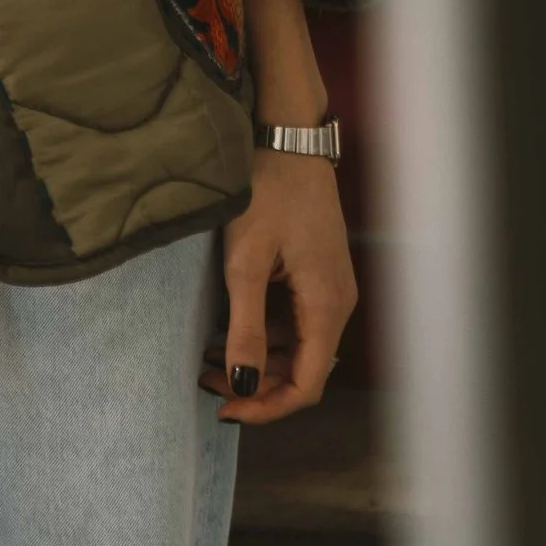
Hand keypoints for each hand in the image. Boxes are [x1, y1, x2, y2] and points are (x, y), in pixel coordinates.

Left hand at [210, 151, 356, 423]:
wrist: (288, 137)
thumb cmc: (268, 191)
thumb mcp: (247, 262)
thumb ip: (246, 327)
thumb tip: (243, 383)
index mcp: (328, 306)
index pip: (307, 385)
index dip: (267, 406)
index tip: (224, 409)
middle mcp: (339, 303)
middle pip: (304, 370)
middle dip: (258, 384)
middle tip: (207, 382)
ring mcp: (331, 286)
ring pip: (300, 347)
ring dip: (260, 360)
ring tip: (210, 360)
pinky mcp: (319, 272)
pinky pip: (298, 320)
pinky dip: (267, 334)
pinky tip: (231, 328)